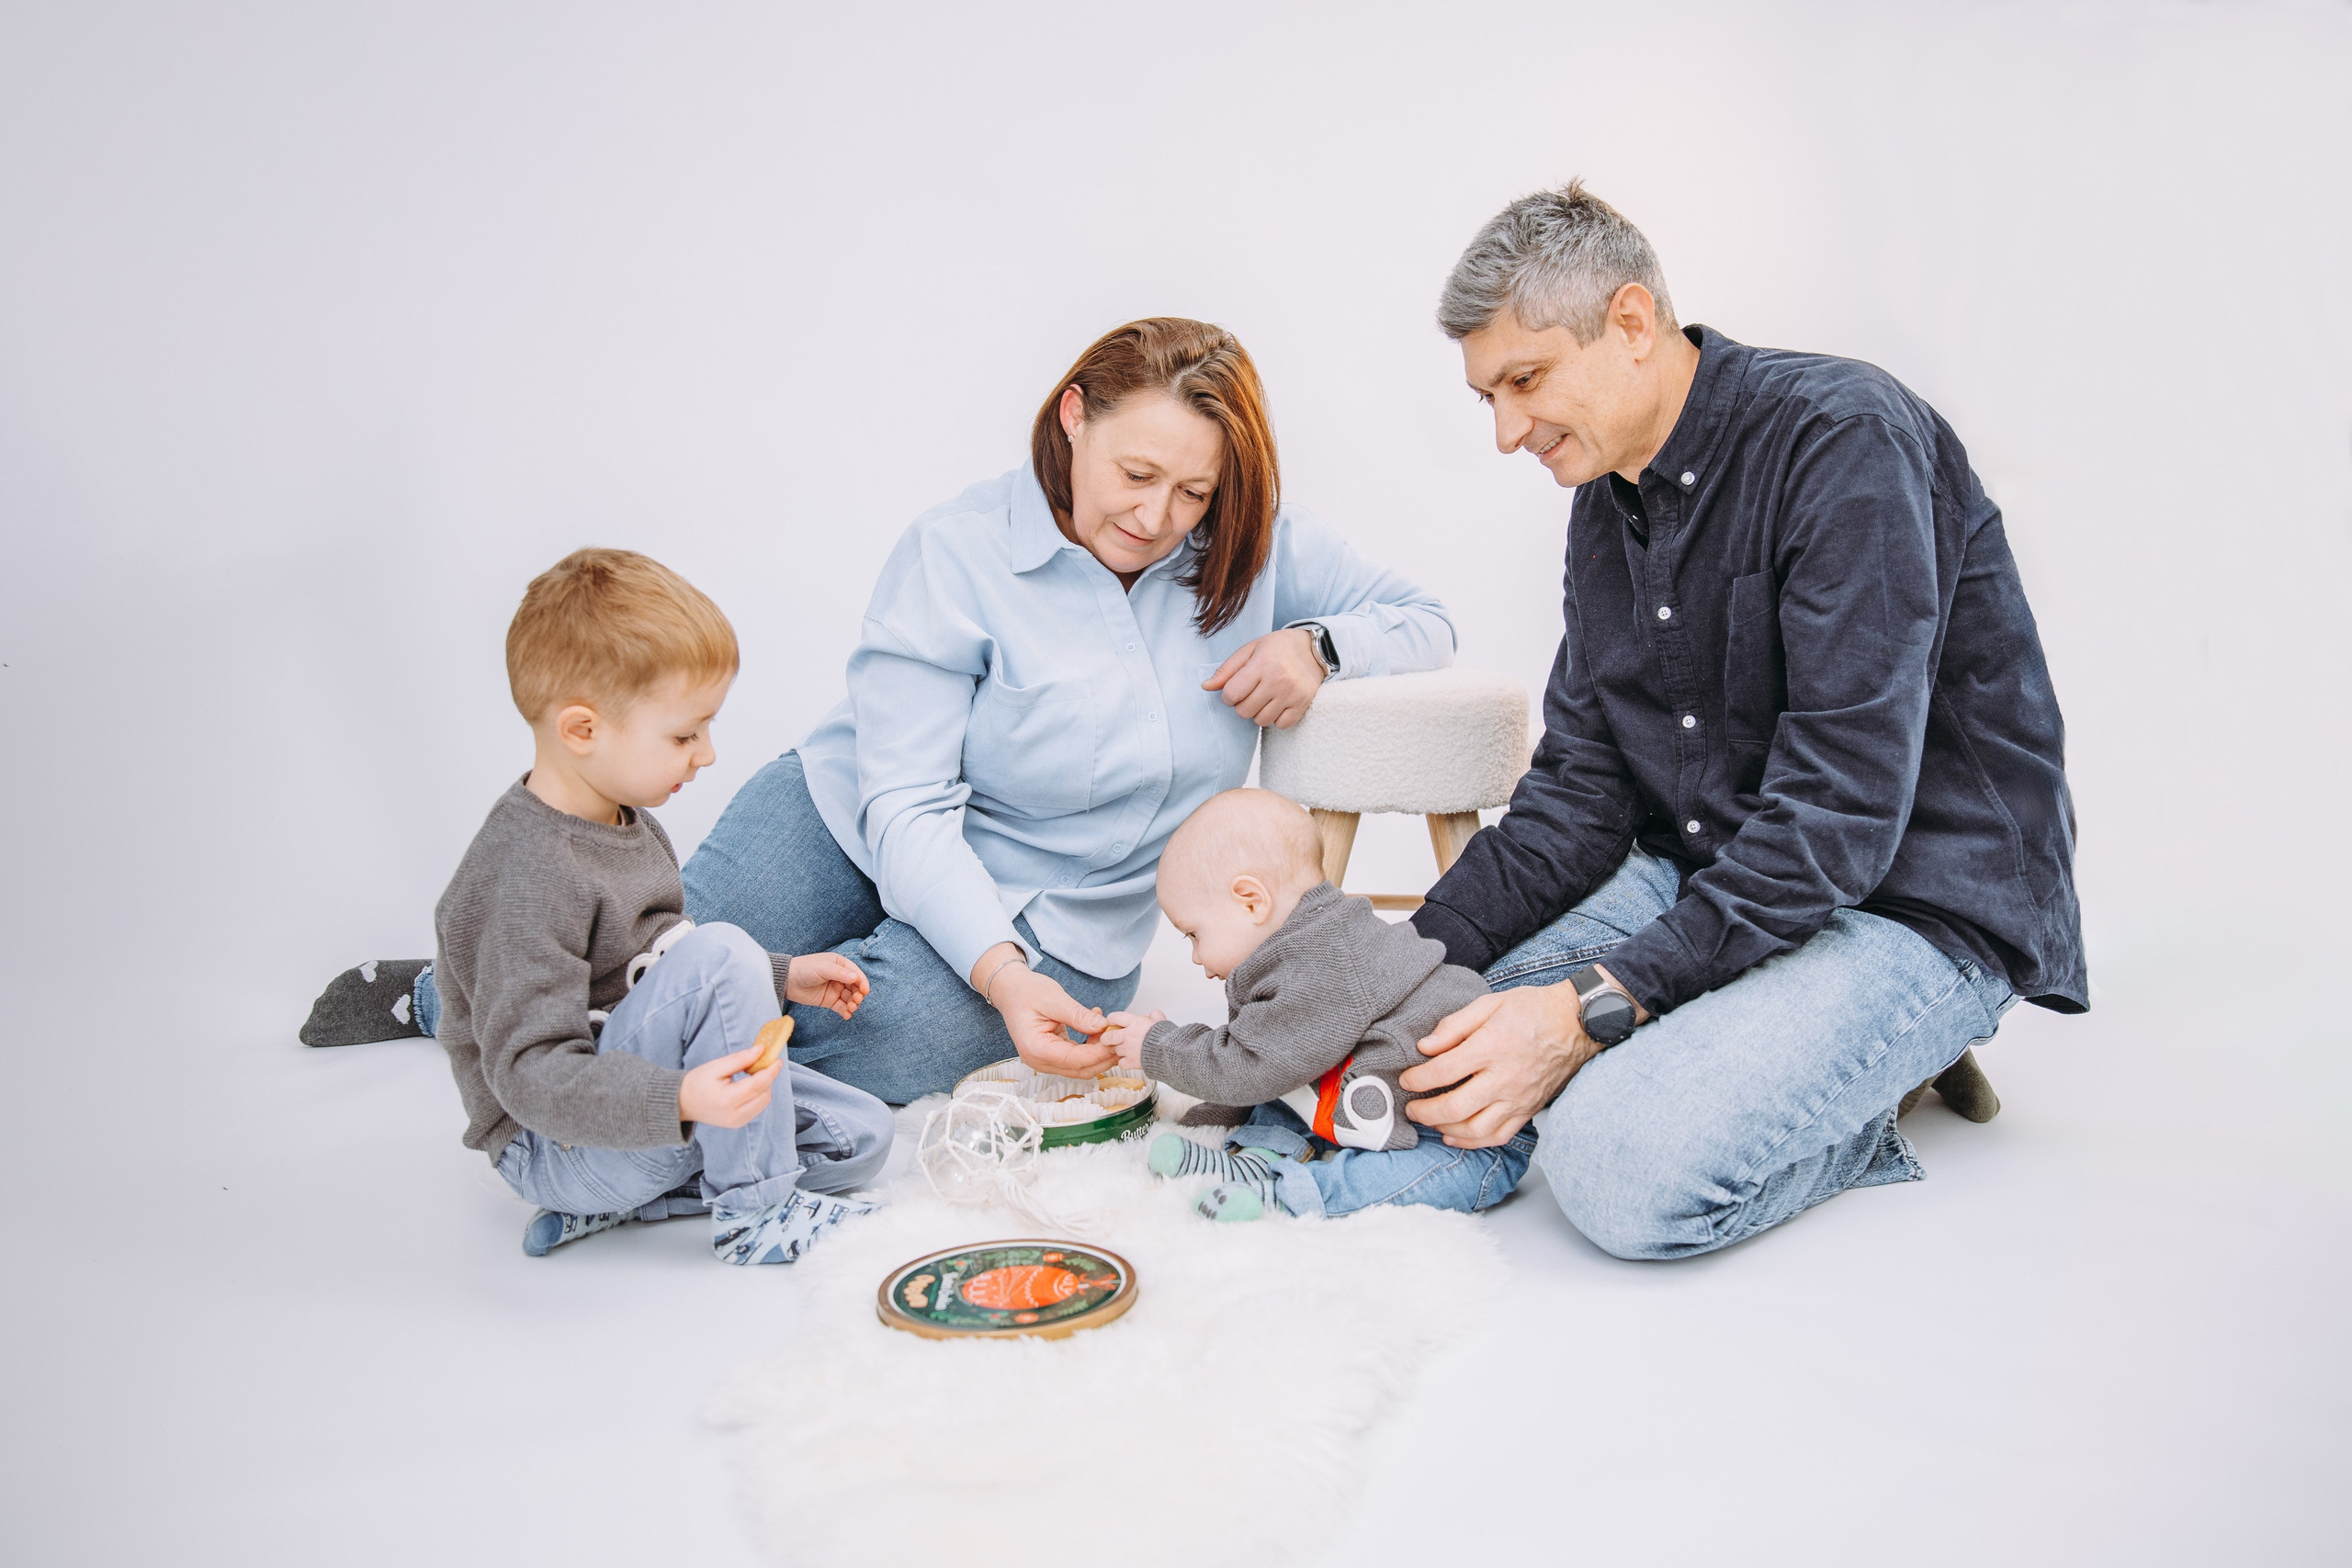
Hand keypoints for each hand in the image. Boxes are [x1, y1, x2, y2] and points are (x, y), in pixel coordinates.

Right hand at [678, 1046, 780, 1129]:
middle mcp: (735, 1115)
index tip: (777, 1059)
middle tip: (761, 1063)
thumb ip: (740, 1059)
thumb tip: (761, 1050)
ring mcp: (737, 1122)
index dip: (770, 1071)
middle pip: (764, 1095)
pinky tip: (749, 1085)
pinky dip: (759, 1095)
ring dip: (764, 1086)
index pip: (757, 1085)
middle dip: (767, 1078)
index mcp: (727, 1100)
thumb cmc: (696, 1083)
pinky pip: (757, 1108)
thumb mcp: (716, 1066)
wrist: (682, 1103)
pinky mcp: (739, 1123)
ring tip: (752, 1074)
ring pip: (763, 1102)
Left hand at [785, 951, 869, 1018]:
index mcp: (840, 964)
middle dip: (858, 995)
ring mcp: (835, 989)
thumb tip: (856, 978)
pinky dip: (846, 1011)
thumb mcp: (823, 968)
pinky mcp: (829, 1000)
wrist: (787, 980)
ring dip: (853, 1004)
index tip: (864, 992)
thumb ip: (840, 973)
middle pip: (855, 987)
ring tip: (850, 1009)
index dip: (862, 983)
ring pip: (850, 998)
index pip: (856, 974)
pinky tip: (847, 1015)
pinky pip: (841, 1007)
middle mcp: (840, 977)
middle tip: (856, 1001)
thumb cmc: (804, 968)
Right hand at [971, 944, 1114, 1076]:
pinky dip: (1090, 1047)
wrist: (1011, 989)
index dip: (1099, 1052)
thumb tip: (1102, 1027)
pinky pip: (1076, 1057)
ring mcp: (1045, 1060)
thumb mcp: (1054, 999)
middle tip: (1120, 1036)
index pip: (1075, 1060)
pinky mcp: (1052, 1055)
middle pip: (1080, 1069)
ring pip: (1081, 1066)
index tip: (1117, 1038)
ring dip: (1098, 1052)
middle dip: (1103, 1056)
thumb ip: (1078, 1016)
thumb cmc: (1026, 992)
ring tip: (1110, 1029)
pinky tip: (1097, 1027)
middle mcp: (1039, 1061)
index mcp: (1036, 1049)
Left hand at [1098, 1009, 1166, 1068]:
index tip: (1112, 1022)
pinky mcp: (1131, 1062)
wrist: (1170, 1052)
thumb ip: (1155, 1016)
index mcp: (1134, 1022)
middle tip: (1108, 1039)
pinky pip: (1121, 1063)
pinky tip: (1129, 1061)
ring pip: (1115, 1050)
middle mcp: (1128, 1035)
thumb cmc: (1167, 1036)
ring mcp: (1128, 1049)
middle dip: (1107, 1038)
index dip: (1111, 1020)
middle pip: (1108, 1036)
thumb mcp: (1162, 1021)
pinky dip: (1124, 1063)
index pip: (1114, 1017)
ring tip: (1125, 1051)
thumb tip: (1154, 1014)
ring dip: (1118, 1050)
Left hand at [1203, 627, 1325, 728]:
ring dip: (1257, 713)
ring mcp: (1291, 694)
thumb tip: (1206, 687)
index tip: (1234, 690)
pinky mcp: (1302, 704)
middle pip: (1244, 711)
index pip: (1232, 694)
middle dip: (1241, 705)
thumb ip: (1227, 669)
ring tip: (1263, 698)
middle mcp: (1277, 680)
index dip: (1227, 696)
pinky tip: (1276, 705)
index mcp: (1262, 664)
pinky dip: (1275, 719)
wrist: (1313, 649)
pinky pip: (1280, 725)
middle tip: (1249, 694)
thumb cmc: (1277, 648)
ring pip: (1261, 721)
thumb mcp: (1250, 650)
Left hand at [1400, 982, 1596, 1147]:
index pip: (1444, 1071)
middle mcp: (1505, 1078)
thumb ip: (1455, 1025)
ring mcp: (1518, 1098)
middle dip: (1425, 1112)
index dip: (1418, 1079)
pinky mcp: (1528, 1110)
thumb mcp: (1490, 1003)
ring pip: (1475, 1129)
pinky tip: (1455, 1136)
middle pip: (1455, 1107)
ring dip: (1445, 1130)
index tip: (1407, 1079)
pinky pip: (1498, 1136)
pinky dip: (1473, 1142)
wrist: (1576, 1023)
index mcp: (1492, 1046)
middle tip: (1411, 1107)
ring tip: (1430, 1121)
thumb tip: (1425, 1047)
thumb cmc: (1533, 1009)